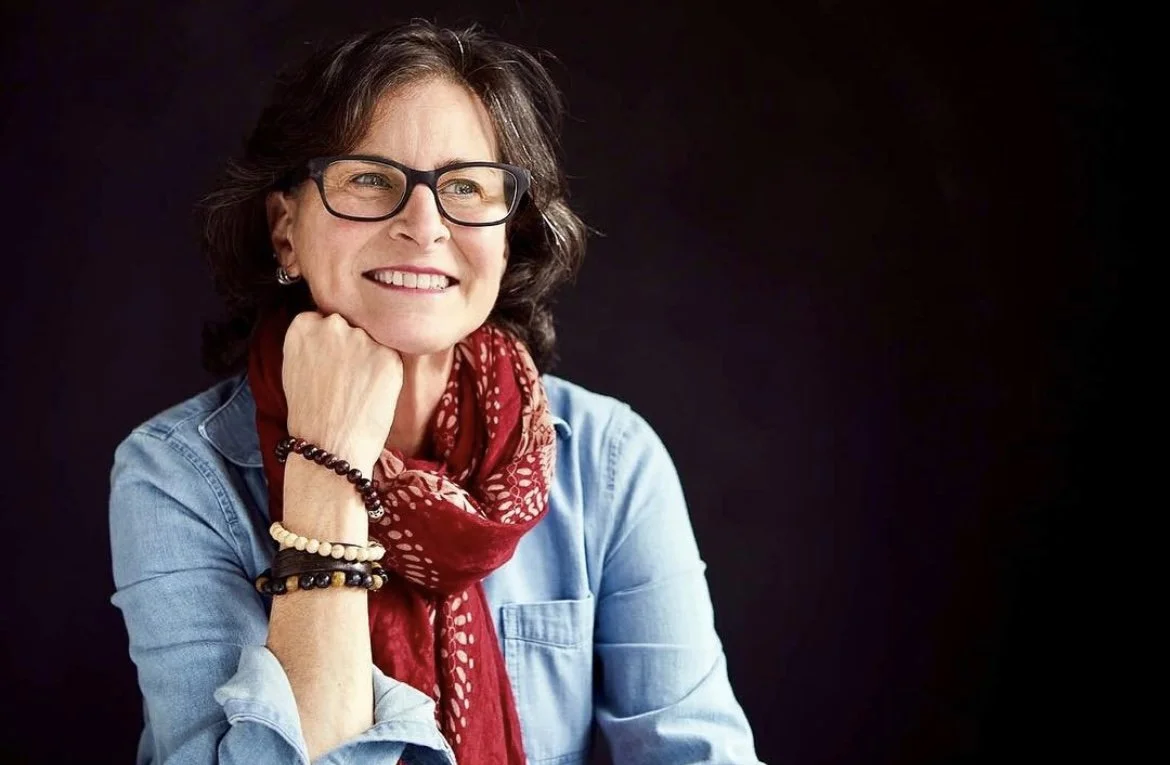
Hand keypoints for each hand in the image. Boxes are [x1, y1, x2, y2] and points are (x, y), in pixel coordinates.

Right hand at [282, 311, 402, 474]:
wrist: (329, 448)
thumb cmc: (309, 415)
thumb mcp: (294, 368)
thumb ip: (311, 343)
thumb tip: (330, 329)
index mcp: (303, 325)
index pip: (324, 320)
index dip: (330, 345)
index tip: (328, 364)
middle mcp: (332, 325)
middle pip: (350, 326)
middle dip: (351, 347)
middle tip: (345, 380)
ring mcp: (361, 338)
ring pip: (372, 341)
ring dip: (370, 359)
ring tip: (358, 391)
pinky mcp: (387, 356)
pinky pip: (390, 357)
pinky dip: (386, 374)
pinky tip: (372, 394)